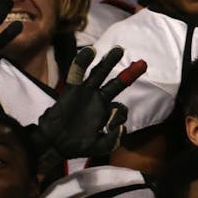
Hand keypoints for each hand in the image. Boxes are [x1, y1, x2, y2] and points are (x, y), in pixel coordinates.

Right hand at [32, 47, 144, 171]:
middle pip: (116, 83)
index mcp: (106, 113)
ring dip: (108, 62)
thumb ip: (112, 140)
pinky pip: (77, 73)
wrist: (55, 144)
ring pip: (99, 74)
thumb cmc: (77, 145)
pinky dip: (83, 62)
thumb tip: (122, 128)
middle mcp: (98, 100)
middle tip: (143, 63)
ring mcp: (86, 93)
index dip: (119, 115)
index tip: (111, 126)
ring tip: (119, 50)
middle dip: (129, 74)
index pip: (121, 108)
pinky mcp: (72, 90)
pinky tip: (90, 51)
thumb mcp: (98, 147)